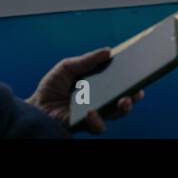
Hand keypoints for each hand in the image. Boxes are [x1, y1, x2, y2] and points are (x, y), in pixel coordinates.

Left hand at [27, 48, 143, 133]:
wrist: (35, 106)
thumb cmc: (52, 87)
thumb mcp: (68, 67)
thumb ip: (87, 60)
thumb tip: (109, 50)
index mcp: (98, 86)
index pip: (119, 83)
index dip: (132, 79)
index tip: (142, 72)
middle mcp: (99, 101)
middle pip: (123, 100)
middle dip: (133, 95)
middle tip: (137, 91)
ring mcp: (94, 115)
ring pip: (115, 115)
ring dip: (123, 108)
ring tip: (123, 101)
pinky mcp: (84, 126)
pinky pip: (97, 126)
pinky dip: (96, 119)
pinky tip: (90, 110)